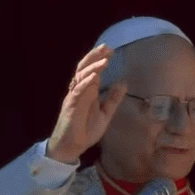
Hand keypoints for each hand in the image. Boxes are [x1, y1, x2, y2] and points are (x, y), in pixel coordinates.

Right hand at [46, 44, 127, 162]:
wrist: (72, 147)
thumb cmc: (86, 131)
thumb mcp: (105, 113)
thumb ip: (113, 99)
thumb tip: (123, 83)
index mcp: (88, 91)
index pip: (92, 70)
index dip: (99, 59)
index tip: (110, 51)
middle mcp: (79, 91)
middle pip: (84, 68)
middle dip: (94, 56)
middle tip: (107, 48)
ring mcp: (74, 97)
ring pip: (80, 76)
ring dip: (92, 67)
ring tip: (104, 60)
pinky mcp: (71, 105)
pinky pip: (77, 91)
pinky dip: (86, 82)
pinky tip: (94, 76)